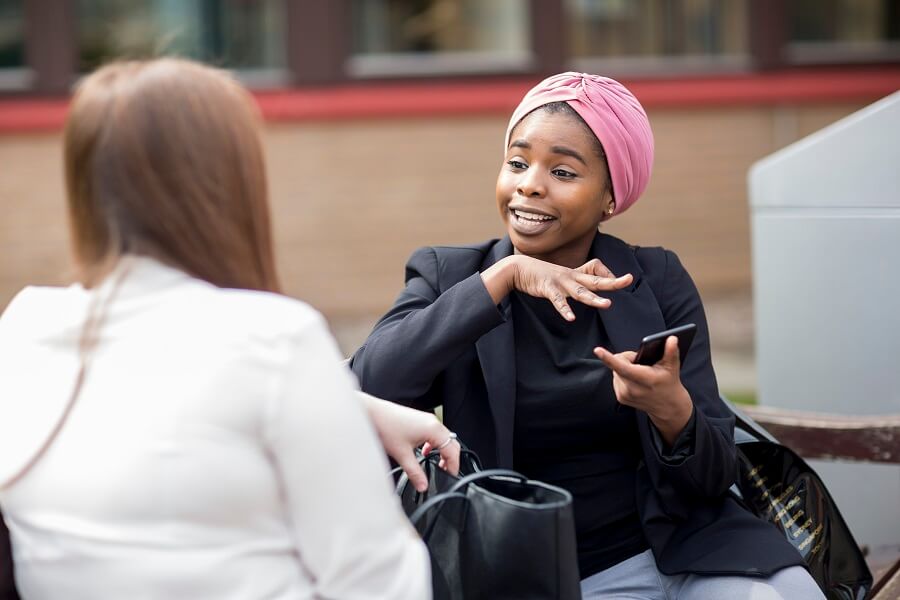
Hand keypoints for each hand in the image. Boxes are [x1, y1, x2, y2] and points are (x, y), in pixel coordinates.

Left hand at [360, 392, 459, 491]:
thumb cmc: (386, 427)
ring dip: (442, 451)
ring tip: (436, 463)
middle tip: (445, 472)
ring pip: (443, 438)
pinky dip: (434, 444)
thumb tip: (423, 485)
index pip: (452, 450)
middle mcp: (433, 422)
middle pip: (450, 443)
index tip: (450, 475)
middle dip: (450, 459)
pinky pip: (434, 433)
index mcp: (433, 429)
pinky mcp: (420, 420)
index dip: (453, 465)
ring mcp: (427, 419)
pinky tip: (424, 451)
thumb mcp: (402, 455)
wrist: (373, 413)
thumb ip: (415, 473)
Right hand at [481, 255, 632, 320]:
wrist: (518, 268)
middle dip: (613, 282)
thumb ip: (575, 282)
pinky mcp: (547, 288)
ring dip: (593, 298)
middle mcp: (571, 276)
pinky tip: (571, 318)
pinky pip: (558, 300)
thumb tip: (587, 290)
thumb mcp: (562, 276)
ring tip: (606, 304)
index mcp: (576, 274)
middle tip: (628, 280)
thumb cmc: (541, 274)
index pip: (597, 270)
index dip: (608, 275)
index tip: (619, 280)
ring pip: (580, 291)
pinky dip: (564, 309)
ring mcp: (560, 282)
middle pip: (595, 280)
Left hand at [593, 336, 692, 445]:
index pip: (623, 367)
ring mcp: (625, 395)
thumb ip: (671, 351)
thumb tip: (672, 338)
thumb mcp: (672, 367)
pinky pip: (616, 378)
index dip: (609, 358)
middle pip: (619, 363)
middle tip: (642, 363)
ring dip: (624, 367)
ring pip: (616, 370)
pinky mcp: (620, 398)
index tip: (597, 350)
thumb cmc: (669, 382)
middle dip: (628, 358)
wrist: (667, 406)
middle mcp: (632, 389)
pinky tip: (634, 379)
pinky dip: (622, 375)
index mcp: (645, 380)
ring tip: (639, 372)